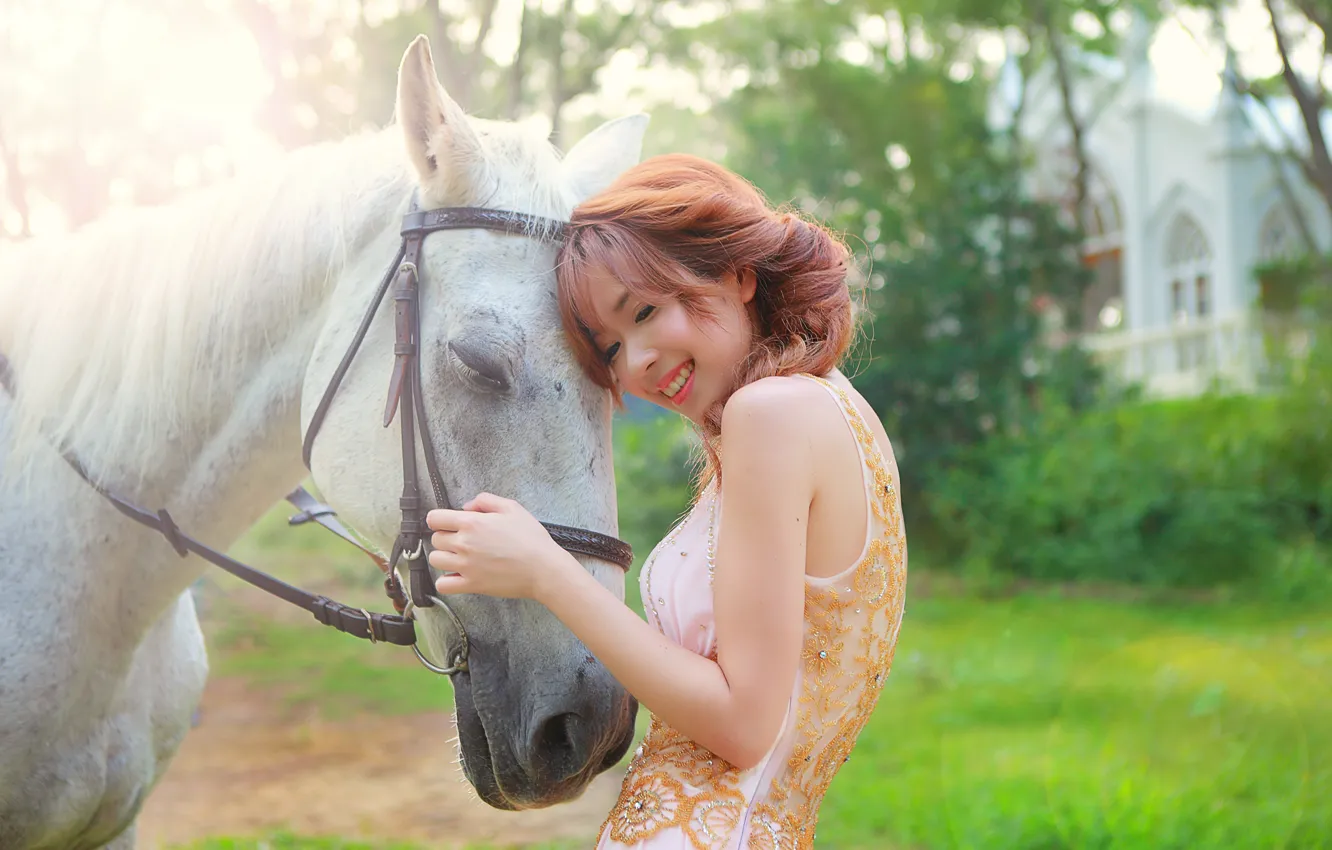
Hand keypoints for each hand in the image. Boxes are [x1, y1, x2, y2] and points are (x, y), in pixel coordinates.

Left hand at [425, 492, 564, 599]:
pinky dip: (446, 581)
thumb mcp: (512, 507)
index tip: (447, 523)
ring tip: (459, 557)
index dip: (440, 519)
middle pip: (435, 539)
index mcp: (472, 522)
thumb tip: (466, 507)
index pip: (434, 518)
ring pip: (435, 560)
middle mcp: (464, 543)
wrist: (543, 568)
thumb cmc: (531, 538)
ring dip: (444, 557)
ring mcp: (466, 566)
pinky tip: (458, 575)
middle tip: (462, 540)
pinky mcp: (471, 584)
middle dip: (446, 537)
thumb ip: (485, 501)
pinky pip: (443, 585)